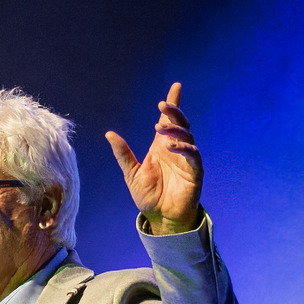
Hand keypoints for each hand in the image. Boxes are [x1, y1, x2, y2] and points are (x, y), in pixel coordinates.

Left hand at [105, 82, 202, 234]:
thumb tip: (109, 134)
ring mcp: (187, 159)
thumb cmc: (148, 195)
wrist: (160, 216)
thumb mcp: (131, 172)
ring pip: (187, 136)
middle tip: (162, 105)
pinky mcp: (195, 171)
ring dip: (176, 129)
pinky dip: (185, 148)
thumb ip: (122, 154)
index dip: (173, 104)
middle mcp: (176, 148)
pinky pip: (193, 155)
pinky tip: (172, 146)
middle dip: (174, 112)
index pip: (169, 120)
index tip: (176, 86)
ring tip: (162, 128)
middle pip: (180, 124)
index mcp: (162, 146)